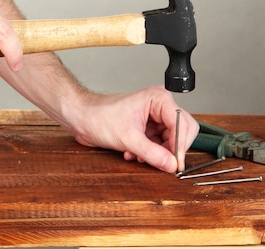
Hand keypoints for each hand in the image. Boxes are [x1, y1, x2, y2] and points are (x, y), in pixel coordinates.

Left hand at [66, 85, 198, 172]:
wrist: (81, 117)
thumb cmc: (98, 117)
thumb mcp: (127, 139)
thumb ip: (152, 153)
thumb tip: (171, 164)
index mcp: (158, 99)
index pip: (182, 123)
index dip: (180, 145)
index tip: (176, 163)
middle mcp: (160, 105)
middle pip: (181, 131)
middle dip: (169, 149)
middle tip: (161, 162)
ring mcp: (154, 116)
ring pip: (170, 140)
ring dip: (157, 153)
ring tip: (139, 156)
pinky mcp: (148, 126)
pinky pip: (159, 143)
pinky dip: (150, 152)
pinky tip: (134, 154)